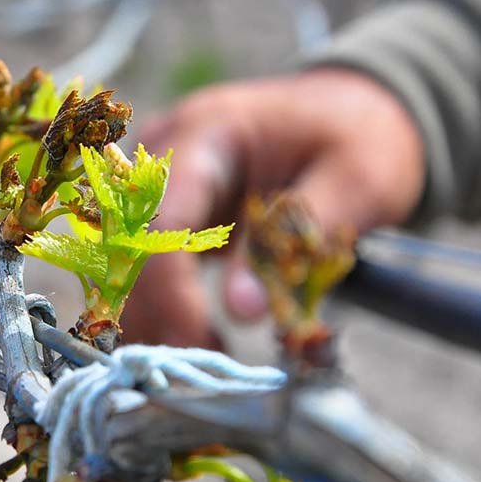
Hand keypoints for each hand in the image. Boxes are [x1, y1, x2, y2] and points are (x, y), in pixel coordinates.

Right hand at [122, 68, 425, 346]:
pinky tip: (195, 337)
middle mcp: (163, 151)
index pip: (161, 221)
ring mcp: (153, 177)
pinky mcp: (159, 205)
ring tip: (203, 362)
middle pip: (126, 246)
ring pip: (121, 259)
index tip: (199, 345)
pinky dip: (158, 305)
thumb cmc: (359, 138)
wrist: (351, 109)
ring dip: (149, 317)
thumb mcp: (359, 181)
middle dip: (151, 315)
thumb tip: (243, 313)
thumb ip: (301, 240)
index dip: (169, 291)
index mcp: (207, 133)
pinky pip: (138, 261)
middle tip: (199, 371)